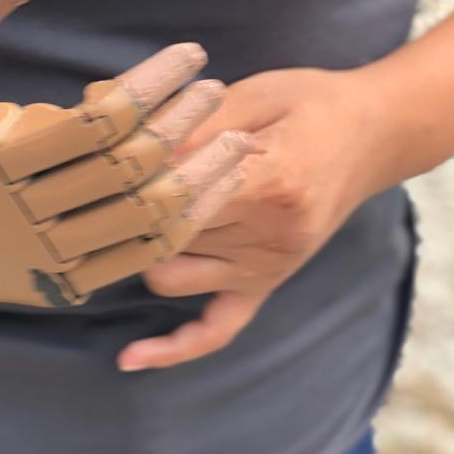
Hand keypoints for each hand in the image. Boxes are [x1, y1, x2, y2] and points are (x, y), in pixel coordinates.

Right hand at [0, 0, 254, 306]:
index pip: (107, 117)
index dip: (160, 82)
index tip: (191, 54)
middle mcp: (20, 209)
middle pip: (133, 168)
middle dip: (188, 124)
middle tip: (214, 89)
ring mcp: (35, 255)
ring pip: (143, 222)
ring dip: (201, 181)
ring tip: (234, 142)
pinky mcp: (45, 286)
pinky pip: (130, 263)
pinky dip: (175, 231)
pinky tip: (202, 196)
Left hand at [117, 67, 389, 370]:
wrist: (373, 133)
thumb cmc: (307, 105)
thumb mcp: (252, 95)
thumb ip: (193, 125)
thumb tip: (125, 138)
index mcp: (267, 183)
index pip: (175, 198)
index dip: (128, 186)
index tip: (89, 172)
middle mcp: (268, 235)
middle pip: (165, 239)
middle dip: (120, 219)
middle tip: (81, 202)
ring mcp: (267, 267)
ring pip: (172, 278)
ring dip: (138, 255)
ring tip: (110, 229)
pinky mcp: (265, 284)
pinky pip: (218, 331)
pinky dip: (174, 348)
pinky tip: (129, 359)